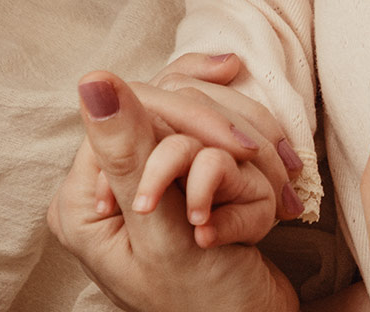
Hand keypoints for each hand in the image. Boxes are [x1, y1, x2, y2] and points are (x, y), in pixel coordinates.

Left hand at [83, 54, 302, 228]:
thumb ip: (127, 156)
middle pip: (165, 109)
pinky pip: (205, 133)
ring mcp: (140, 178)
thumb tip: (93, 80)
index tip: (241, 146)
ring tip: (283, 167)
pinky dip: (240, 136)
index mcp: (86, 197)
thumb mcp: (160, 238)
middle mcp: (107, 182)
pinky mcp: (175, 181)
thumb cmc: (198, 308)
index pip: (134, 115)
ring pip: (192, 114)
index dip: (192, 120)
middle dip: (223, 128)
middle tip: (266, 156)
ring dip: (243, 131)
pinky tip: (269, 146)